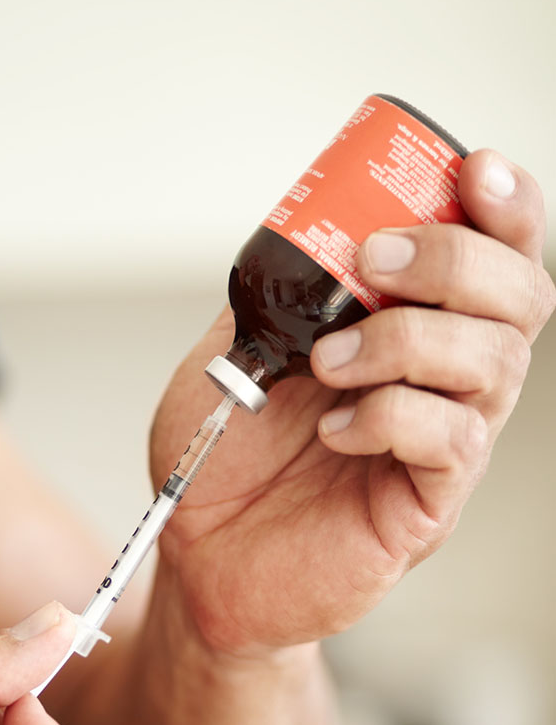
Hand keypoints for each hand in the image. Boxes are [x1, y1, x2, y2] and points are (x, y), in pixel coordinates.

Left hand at [150, 150, 553, 652]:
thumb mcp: (239, 349)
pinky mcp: (429, 504)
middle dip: (457, 260)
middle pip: (523, 298)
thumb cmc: (226, 457)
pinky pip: (453, 440)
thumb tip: (311, 225)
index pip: (498, 259)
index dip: (508, 209)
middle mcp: (448, 383)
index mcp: (416, 332)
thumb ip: (284, 290)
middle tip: (374, 261)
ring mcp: (447, 445)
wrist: (201, 553)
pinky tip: (336, 429)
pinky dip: (393, 416)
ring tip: (327, 361)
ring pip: (496, 363)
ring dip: (407, 340)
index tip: (475, 171)